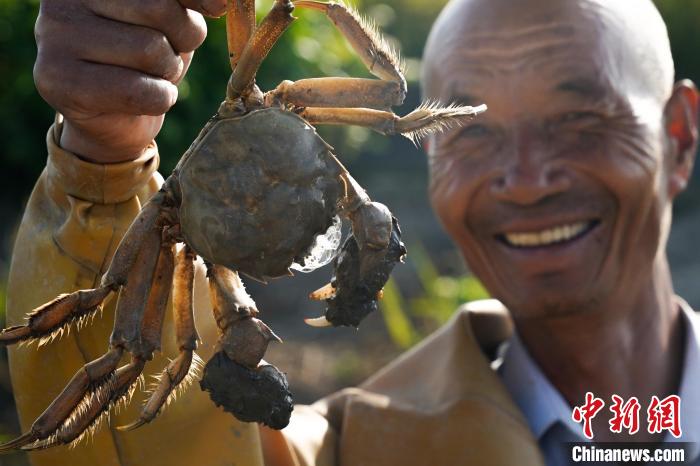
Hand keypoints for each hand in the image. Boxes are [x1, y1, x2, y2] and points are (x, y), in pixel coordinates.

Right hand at [33, 0, 225, 162]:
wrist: (115, 120)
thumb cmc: (146, 60)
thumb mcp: (172, 22)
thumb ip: (189, 1)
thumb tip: (222, 0)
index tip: (218, 8)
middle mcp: (62, 0)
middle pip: (159, 8)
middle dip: (181, 40)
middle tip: (168, 56)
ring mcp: (52, 36)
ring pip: (151, 49)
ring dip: (168, 72)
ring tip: (151, 76)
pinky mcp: (57, 80)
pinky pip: (138, 91)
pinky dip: (159, 99)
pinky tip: (144, 99)